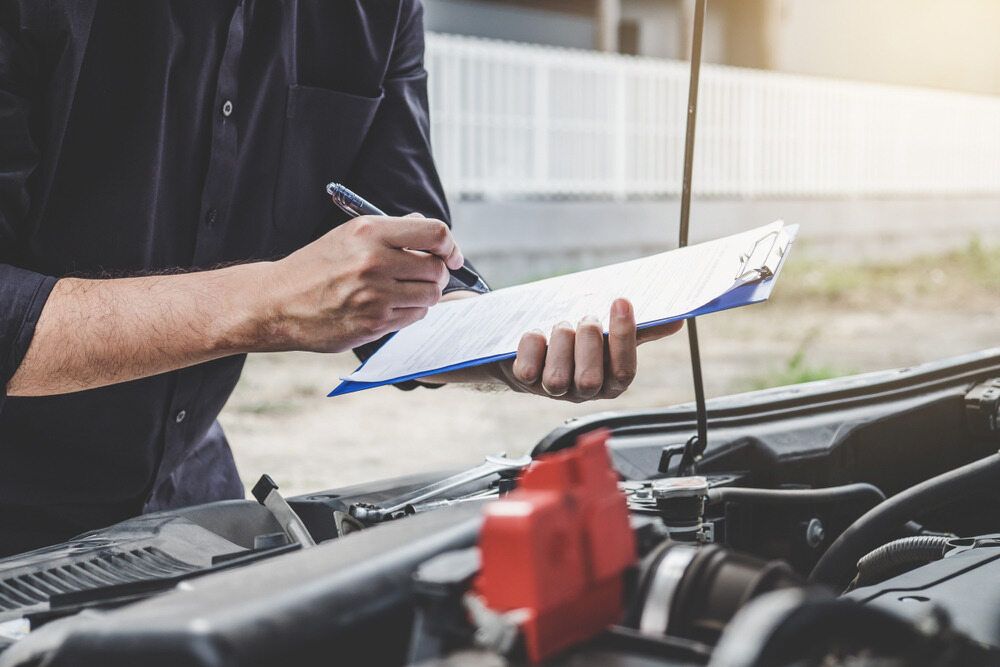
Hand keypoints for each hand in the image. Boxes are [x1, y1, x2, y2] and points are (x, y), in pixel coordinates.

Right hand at [259, 214, 461, 352]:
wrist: (278, 302)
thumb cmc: (316, 267)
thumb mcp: (348, 236)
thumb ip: (390, 231)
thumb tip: (425, 227)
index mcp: (369, 232)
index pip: (434, 233)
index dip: (450, 246)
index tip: (451, 255)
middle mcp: (374, 262)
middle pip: (436, 268)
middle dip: (437, 273)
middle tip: (424, 275)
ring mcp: (374, 295)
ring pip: (431, 295)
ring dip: (425, 295)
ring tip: (404, 292)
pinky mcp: (373, 323)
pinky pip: (414, 317)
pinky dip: (410, 312)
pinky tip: (391, 307)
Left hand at [493, 299, 682, 401]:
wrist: (535, 346)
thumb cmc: (578, 339)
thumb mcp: (609, 334)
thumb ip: (638, 331)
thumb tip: (676, 320)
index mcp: (610, 381)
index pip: (624, 371)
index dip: (623, 337)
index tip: (621, 301)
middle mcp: (583, 391)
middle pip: (590, 380)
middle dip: (588, 343)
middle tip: (586, 319)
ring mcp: (553, 390)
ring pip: (557, 378)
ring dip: (560, 341)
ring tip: (561, 326)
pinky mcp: (525, 382)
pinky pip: (527, 370)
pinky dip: (531, 344)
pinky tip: (537, 335)